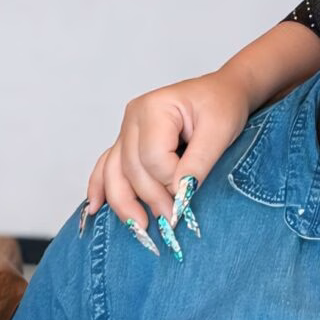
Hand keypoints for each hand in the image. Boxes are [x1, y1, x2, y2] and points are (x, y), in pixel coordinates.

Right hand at [84, 69, 250, 245]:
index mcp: (154, 107)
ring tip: (139, 228)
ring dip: (123, 203)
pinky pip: (107, 166)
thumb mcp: (220, 131)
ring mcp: (127, 130)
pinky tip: (94, 208)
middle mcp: (134, 117)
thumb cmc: (223, 105)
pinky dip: (100, 187)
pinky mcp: (128, 142)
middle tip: (172, 221)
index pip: (152, 157)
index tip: (190, 193)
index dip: (171, 180)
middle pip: (132, 168)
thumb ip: (199, 161)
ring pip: (114, 172)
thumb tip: (180, 194)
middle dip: (151, 198)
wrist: (224, 92)